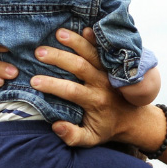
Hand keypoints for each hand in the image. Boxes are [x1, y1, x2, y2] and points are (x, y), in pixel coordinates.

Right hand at [31, 28, 158, 147]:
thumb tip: (56, 126)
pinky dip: (95, 38)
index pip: (71, 91)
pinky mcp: (112, 64)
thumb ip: (73, 136)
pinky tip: (85, 28)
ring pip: (92, 53)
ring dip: (76, 42)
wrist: (132, 119)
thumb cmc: (105, 128)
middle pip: (80, 66)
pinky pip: (104, 49)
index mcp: (95, 101)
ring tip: (58, 33)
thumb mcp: (90, 139)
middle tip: (39, 52)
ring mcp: (108, 72)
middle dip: (59, 58)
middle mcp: (102, 84)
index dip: (52, 85)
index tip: (34, 81)